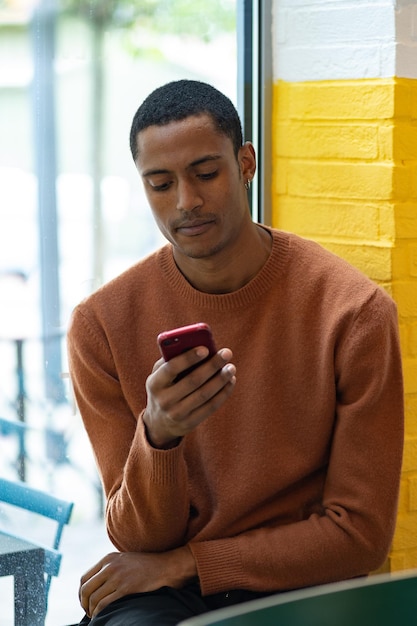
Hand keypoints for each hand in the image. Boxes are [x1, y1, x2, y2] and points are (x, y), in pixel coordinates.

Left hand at [79, 546, 196, 617]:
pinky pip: (104, 603)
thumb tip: (96, 583)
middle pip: (86, 589)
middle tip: (88, 612)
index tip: (85, 602)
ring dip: (91, 610)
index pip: (84, 578)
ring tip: (95, 616)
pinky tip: (101, 616)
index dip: (81, 594)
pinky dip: (99, 612)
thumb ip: (110, 567)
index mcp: (107, 559)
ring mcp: (117, 576)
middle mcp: (110, 566)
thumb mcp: (124, 560)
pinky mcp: (126, 587)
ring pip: (93, 598)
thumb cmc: (145, 566)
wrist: (164, 566)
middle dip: (83, 604)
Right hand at [143, 347, 235, 447]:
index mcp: (154, 383)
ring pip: (204, 394)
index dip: (189, 358)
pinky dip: (223, 393)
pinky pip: (210, 407)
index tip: (206, 348)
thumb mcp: (159, 374)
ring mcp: (177, 414)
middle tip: (226, 353)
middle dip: (212, 365)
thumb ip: (172, 359)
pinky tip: (230, 381)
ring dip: (220, 379)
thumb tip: (197, 344)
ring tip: (231, 367)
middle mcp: (164, 400)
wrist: (158, 422)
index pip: (171, 368)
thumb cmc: (164, 387)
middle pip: (193, 381)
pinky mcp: (190, 423)